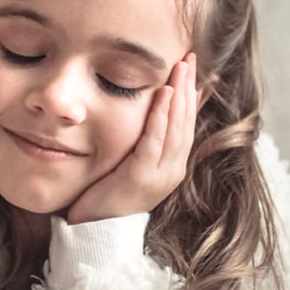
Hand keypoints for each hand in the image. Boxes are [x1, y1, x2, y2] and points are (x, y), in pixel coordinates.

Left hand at [65, 53, 197, 224]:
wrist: (95, 231)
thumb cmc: (108, 195)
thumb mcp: (131, 162)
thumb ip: (143, 139)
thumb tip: (150, 113)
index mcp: (173, 165)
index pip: (188, 124)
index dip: (192, 95)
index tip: (194, 67)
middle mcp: (172, 170)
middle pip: (185, 122)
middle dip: (188, 87)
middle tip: (189, 57)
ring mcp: (160, 176)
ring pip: (175, 129)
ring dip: (179, 95)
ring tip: (180, 68)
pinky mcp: (141, 178)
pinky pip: (154, 141)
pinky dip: (160, 117)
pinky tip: (163, 95)